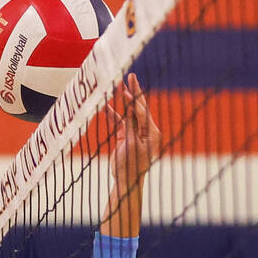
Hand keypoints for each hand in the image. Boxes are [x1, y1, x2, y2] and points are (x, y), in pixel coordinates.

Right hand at [110, 73, 160, 188]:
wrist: (125, 181)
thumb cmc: (131, 165)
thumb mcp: (131, 143)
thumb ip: (131, 124)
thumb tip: (131, 107)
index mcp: (152, 132)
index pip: (143, 110)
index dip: (134, 98)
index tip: (127, 87)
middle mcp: (146, 130)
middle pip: (139, 107)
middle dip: (133, 92)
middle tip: (130, 76)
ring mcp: (136, 133)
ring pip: (128, 113)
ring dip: (122, 103)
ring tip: (117, 86)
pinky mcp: (127, 137)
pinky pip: (120, 123)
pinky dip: (113, 116)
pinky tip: (105, 107)